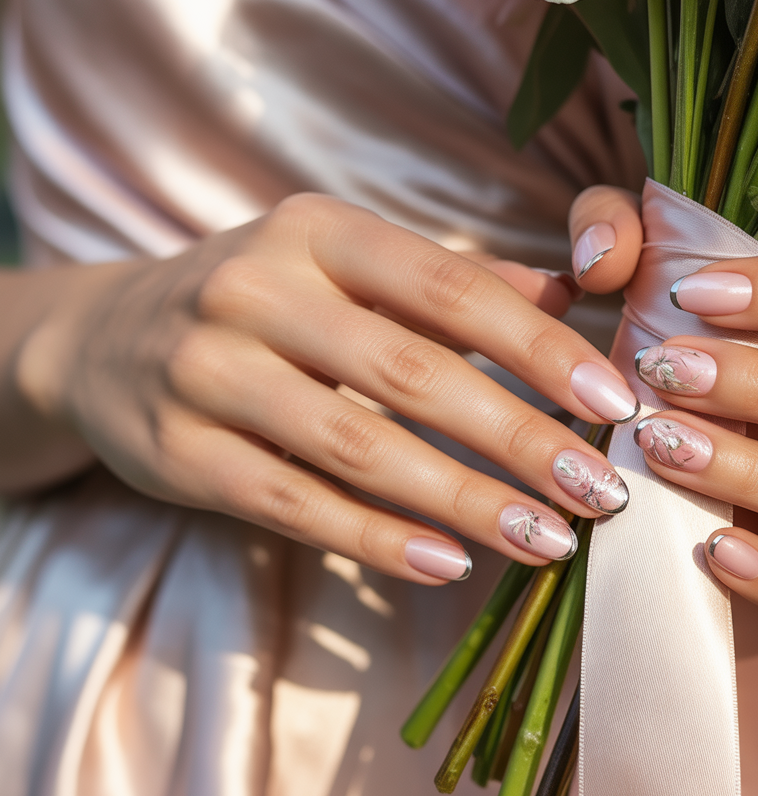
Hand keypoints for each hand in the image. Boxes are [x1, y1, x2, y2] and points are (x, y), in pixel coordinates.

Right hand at [17, 194, 639, 583]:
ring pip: (359, 448)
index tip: (613, 403)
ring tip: (548, 540)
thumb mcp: (345, 262)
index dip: (538, 347)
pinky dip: (378, 539)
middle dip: (519, 438)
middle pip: (413, 373)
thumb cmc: (263, 299)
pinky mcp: (180, 453)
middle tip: (598, 491)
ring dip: (465, 501)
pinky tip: (450, 564)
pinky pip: (296, 505)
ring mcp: (210, 372)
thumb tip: (573, 294)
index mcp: (319, 231)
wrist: (107, 340)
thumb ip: (455, 279)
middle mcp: (259, 290)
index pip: (450, 288)